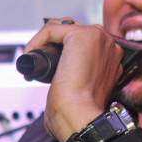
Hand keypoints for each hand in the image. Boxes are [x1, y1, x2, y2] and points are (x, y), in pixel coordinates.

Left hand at [23, 18, 123, 141]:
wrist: (80, 115)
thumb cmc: (81, 111)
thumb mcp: (86, 90)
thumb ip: (82, 77)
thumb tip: (61, 72)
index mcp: (111, 57)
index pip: (84, 42)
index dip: (62, 51)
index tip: (48, 68)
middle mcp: (108, 45)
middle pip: (73, 31)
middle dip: (52, 45)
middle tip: (38, 65)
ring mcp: (98, 37)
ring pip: (62, 27)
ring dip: (43, 42)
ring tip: (33, 60)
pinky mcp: (81, 35)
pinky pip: (51, 29)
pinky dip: (36, 41)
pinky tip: (30, 54)